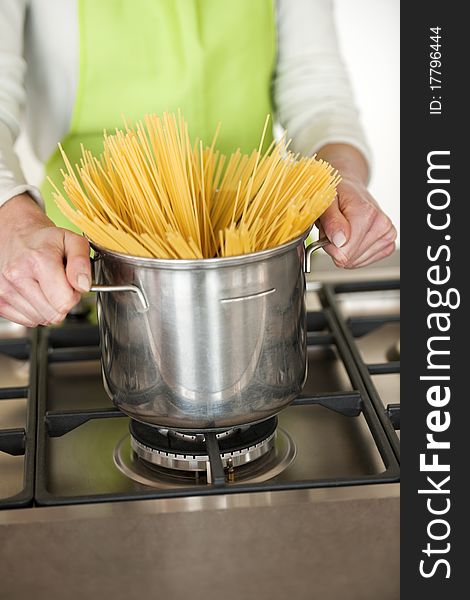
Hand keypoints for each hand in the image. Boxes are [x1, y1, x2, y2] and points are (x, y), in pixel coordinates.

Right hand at [0, 194, 90, 326]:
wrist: (15, 234)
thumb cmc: (45, 239)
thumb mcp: (72, 241)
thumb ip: (81, 263)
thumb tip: (83, 285)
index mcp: (38, 260)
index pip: (65, 302)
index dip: (74, 295)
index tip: (70, 283)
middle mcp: (17, 276)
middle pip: (54, 315)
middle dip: (62, 302)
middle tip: (59, 284)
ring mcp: (4, 289)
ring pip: (40, 320)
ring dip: (48, 307)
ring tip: (46, 286)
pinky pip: (27, 321)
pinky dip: (35, 311)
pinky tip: (34, 292)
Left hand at [316, 144, 396, 268]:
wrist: (350, 188)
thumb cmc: (337, 194)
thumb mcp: (326, 202)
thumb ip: (331, 220)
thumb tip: (339, 241)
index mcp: (366, 213)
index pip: (343, 253)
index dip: (329, 245)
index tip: (328, 231)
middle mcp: (381, 224)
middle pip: (349, 259)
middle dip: (336, 247)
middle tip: (334, 229)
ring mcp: (387, 235)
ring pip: (355, 262)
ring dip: (344, 250)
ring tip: (343, 231)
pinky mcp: (388, 244)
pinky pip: (364, 261)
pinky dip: (354, 254)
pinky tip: (353, 238)